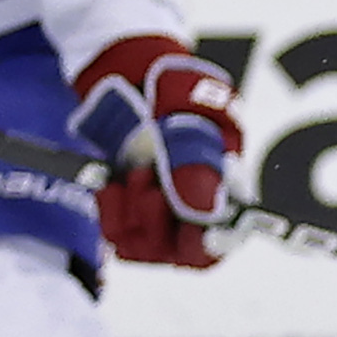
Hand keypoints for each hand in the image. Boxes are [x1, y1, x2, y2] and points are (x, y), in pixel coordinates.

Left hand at [76, 40, 240, 267]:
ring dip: (131, 207)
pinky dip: (110, 208)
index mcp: (225, 195)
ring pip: (141, 247)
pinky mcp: (129, 214)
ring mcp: (161, 217)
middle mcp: (194, 214)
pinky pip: (115, 234)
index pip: (216, 245)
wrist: (136, 82)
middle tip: (148, 175)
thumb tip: (202, 212)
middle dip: (155, 214)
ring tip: (136, 170)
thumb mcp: (193, 124)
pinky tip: (113, 183)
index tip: (180, 220)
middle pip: (175, 253)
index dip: (201, 242)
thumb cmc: (176, 98)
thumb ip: (196, 168)